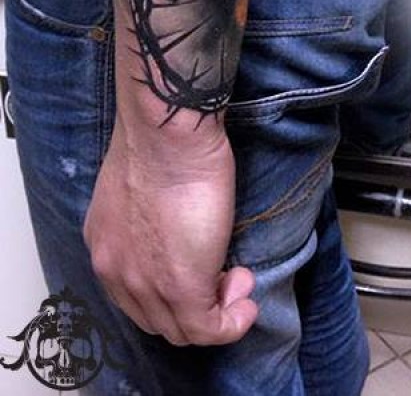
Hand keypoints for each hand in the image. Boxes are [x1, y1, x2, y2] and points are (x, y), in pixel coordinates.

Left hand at [84, 118, 257, 345]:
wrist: (167, 135)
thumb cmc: (162, 143)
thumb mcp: (142, 188)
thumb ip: (152, 217)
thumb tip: (179, 226)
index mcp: (107, 247)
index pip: (137, 295)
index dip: (175, 291)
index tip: (207, 267)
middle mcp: (117, 272)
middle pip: (158, 319)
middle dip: (198, 307)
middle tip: (229, 276)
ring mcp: (146, 283)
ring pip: (182, 330)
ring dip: (219, 314)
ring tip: (241, 283)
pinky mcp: (182, 286)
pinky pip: (208, 329)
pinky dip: (233, 322)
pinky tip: (247, 301)